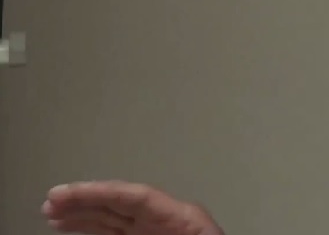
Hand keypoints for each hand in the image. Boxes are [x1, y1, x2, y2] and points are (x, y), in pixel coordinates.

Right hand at [42, 180, 223, 234]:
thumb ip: (151, 223)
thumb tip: (125, 215)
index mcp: (184, 216)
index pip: (134, 195)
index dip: (97, 191)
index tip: (65, 192)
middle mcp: (171, 219)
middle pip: (121, 202)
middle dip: (84, 200)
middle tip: (51, 200)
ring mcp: (162, 230)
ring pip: (116, 218)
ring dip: (84, 215)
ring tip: (53, 214)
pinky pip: (121, 231)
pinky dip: (98, 228)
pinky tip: (78, 227)